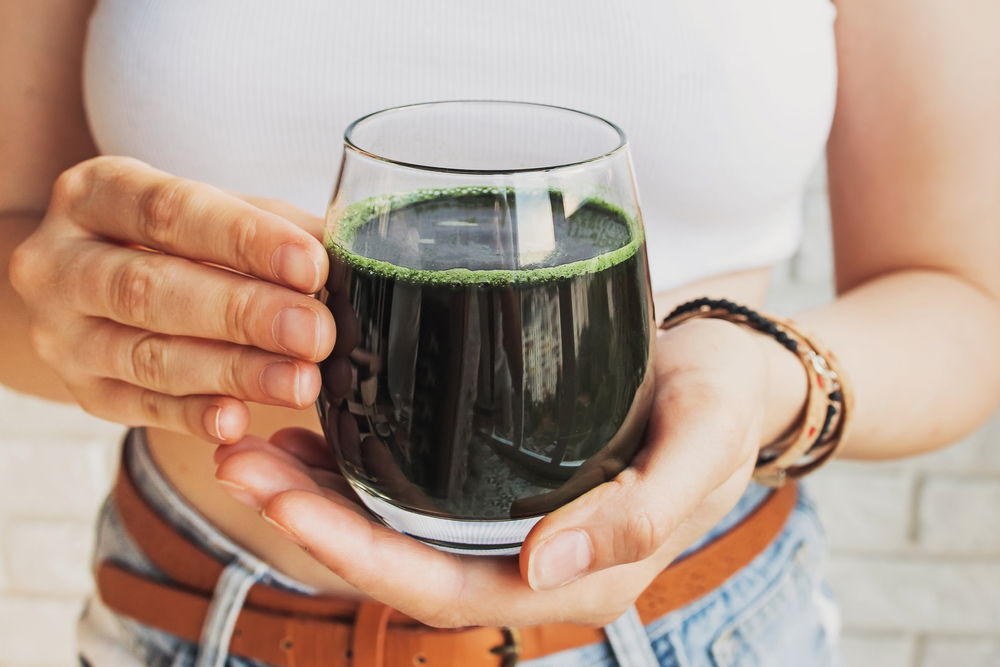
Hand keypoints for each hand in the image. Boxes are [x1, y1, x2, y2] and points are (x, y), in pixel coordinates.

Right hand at [9, 156, 335, 440]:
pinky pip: (141, 409)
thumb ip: (277, 231)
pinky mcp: (83, 391)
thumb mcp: (218, 217)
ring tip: (300, 382)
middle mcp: (62, 262)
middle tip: (314, 333)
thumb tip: (349, 254)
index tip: (311, 265)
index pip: (170, 211)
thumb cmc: (176, 244)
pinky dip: (193, 416)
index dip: (244, 239)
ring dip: (233, 372)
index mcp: (97, 193)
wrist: (96, 290)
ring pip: (149, 357)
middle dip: (243, 313)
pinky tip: (238, 419)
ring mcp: (64, 334)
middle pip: (152, 289)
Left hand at [215, 318, 780, 626]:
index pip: (445, 590)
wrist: (734, 378)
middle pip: (399, 563)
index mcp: (577, 578)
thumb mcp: (700, 447)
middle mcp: (530, 564)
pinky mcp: (497, 485)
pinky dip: (354, 466)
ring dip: (317, 493)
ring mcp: (508, 527)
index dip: (358, 556)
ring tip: (245, 438)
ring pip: (396, 530)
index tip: (284, 500)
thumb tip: (546, 572)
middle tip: (237, 456)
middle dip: (311, 520)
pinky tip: (310, 426)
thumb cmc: (723, 407)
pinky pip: (414, 493)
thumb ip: (639, 516)